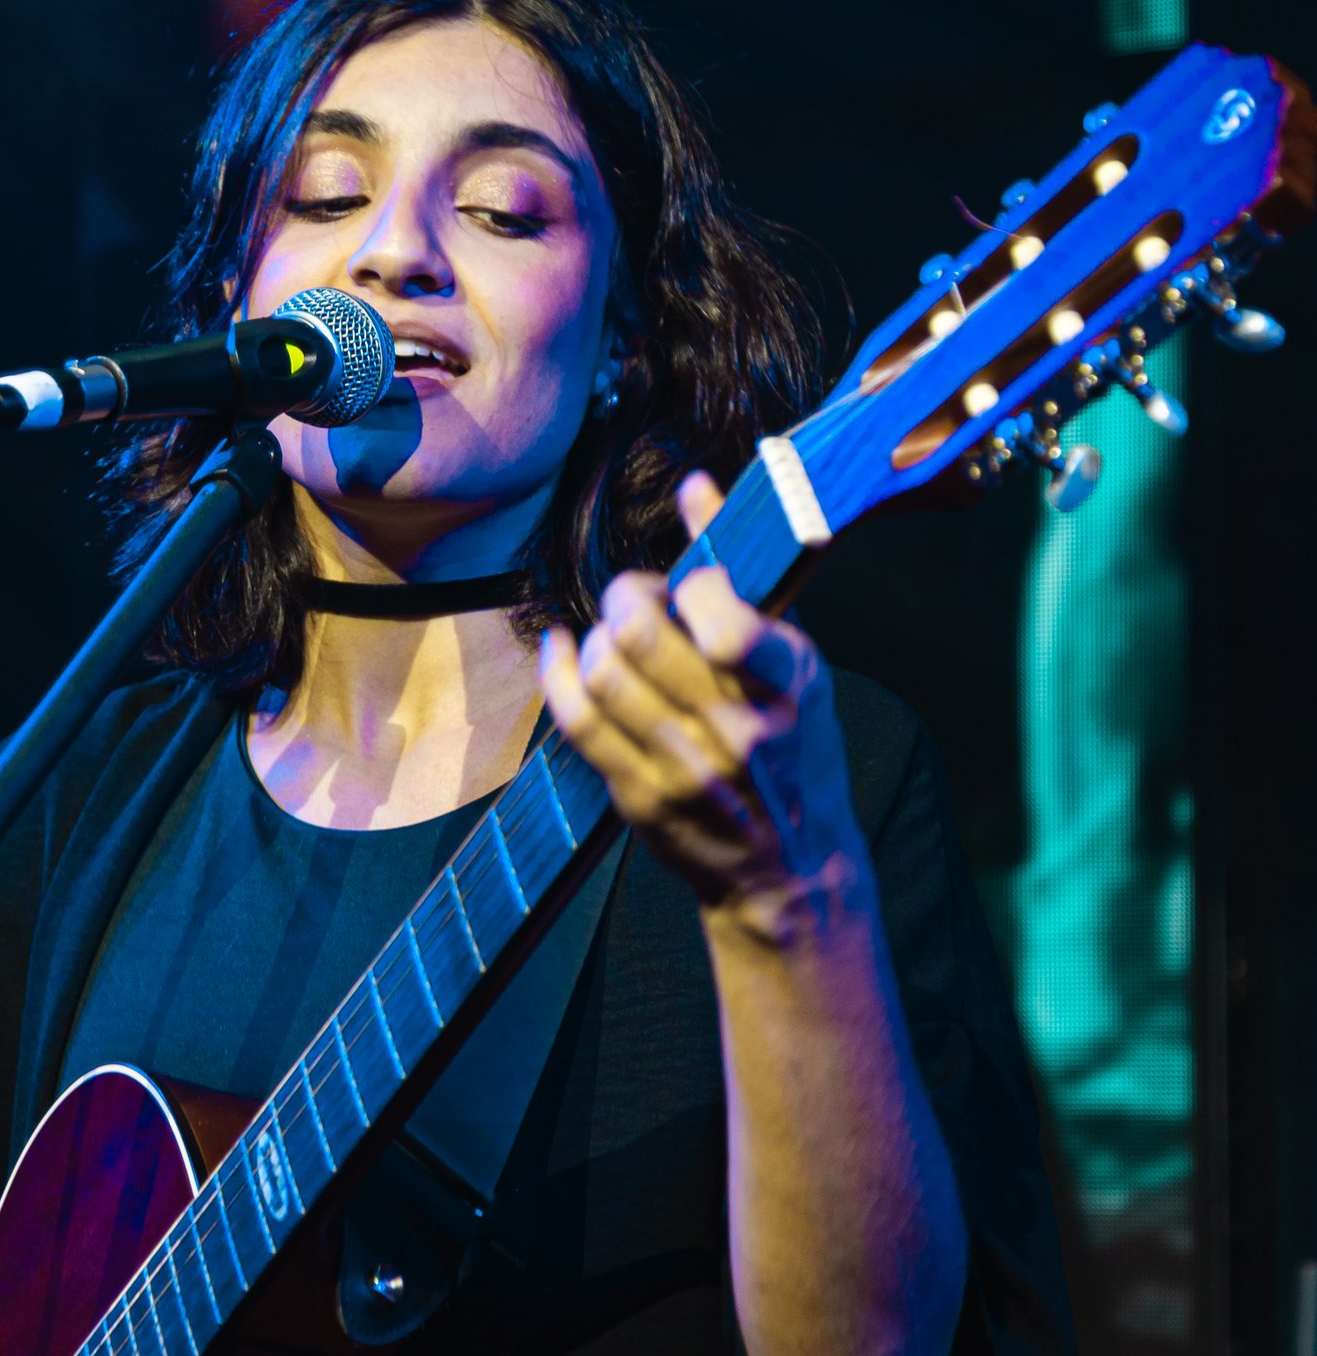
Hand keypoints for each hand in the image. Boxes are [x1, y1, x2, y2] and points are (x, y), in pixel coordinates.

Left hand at [538, 472, 868, 935]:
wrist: (791, 869)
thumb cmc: (798, 747)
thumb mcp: (795, 658)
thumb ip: (745, 571)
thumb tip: (695, 486)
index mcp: (787, 683)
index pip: (720, 618)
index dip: (689, 585)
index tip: (688, 586)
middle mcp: (739, 729)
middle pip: (640, 634)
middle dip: (626, 597)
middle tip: (636, 600)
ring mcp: (686, 768)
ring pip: (601, 673)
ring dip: (596, 638)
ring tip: (613, 636)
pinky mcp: (641, 796)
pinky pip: (576, 721)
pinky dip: (557, 673)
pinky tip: (564, 650)